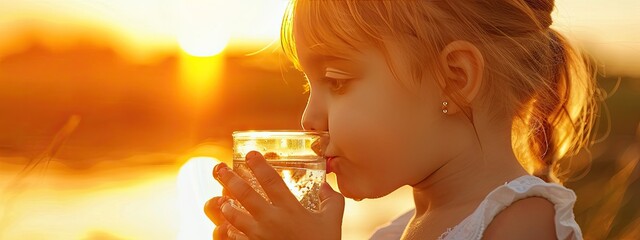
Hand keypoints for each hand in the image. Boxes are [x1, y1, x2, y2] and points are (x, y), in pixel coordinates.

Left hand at [204, 151, 344, 239]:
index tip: (250, 154)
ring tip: (222, 200)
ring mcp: (261, 236)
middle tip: (220, 168)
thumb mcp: (333, 220)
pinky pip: (236, 238)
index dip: (258, 165)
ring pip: (235, 216)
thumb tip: (326, 186)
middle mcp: (272, 220)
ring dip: (226, 206)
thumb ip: (332, 200)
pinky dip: (230, 232)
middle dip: (230, 179)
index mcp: (290, 209)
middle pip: (245, 194)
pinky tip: (227, 227)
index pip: (270, 180)